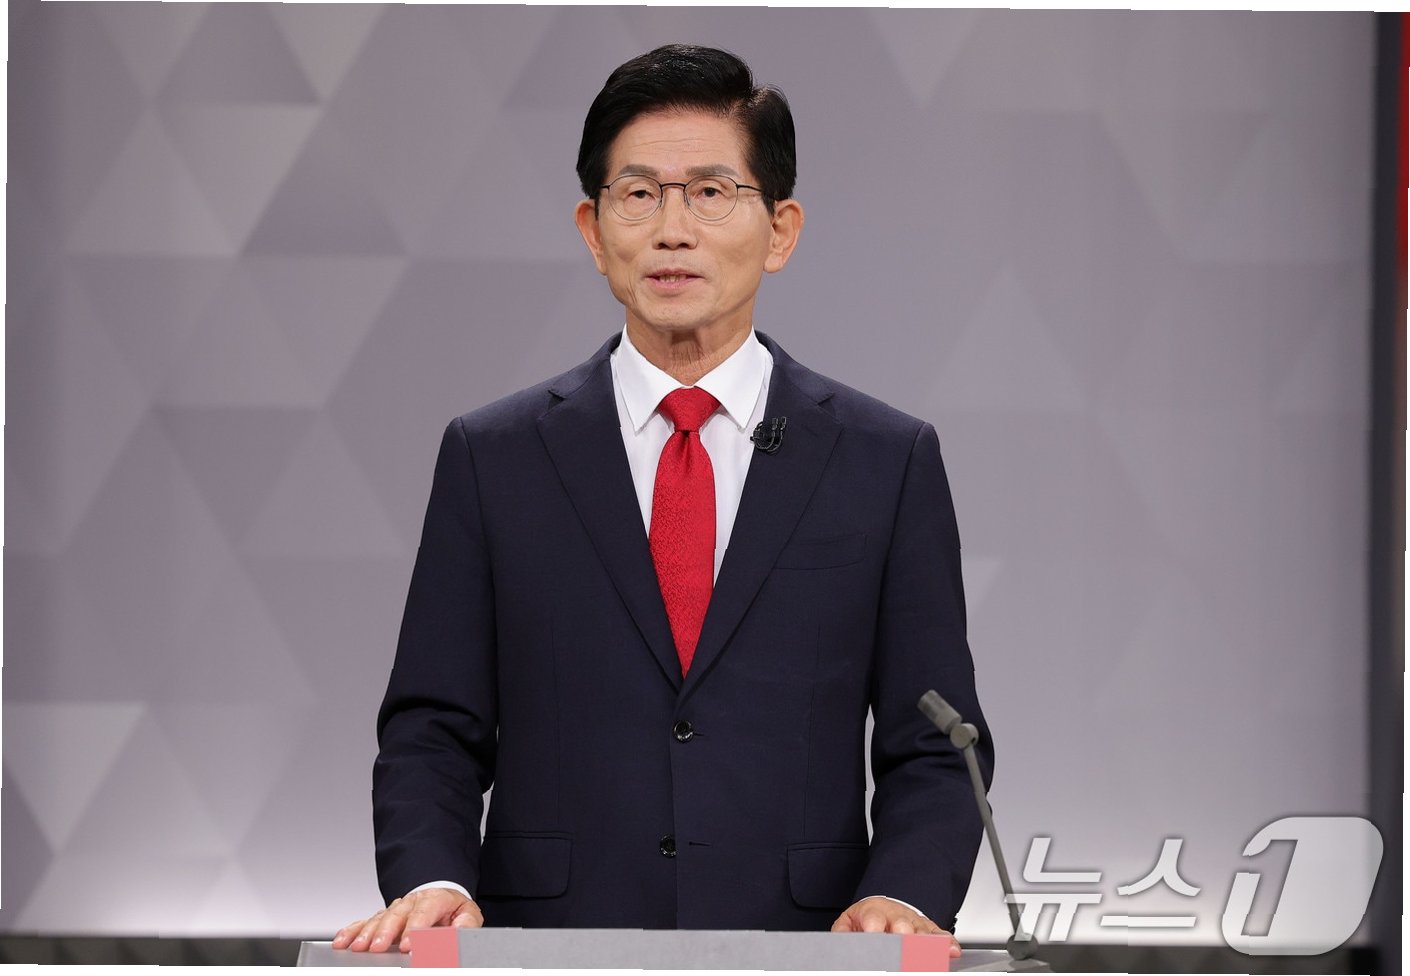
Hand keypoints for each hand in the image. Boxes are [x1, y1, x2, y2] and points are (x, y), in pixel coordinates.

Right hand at [332, 887, 481, 952]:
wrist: (443, 900)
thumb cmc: (454, 911)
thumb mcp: (467, 915)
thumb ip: (465, 925)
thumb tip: (458, 933)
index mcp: (435, 898)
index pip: (424, 911)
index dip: (415, 928)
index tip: (407, 946)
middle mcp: (412, 901)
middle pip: (397, 914)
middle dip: (385, 932)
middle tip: (377, 947)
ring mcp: (396, 908)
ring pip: (378, 918)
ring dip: (366, 933)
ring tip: (358, 946)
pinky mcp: (384, 917)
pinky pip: (365, 922)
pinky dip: (352, 931)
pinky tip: (343, 940)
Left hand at [831, 896, 960, 957]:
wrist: (883, 906)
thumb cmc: (867, 919)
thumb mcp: (849, 922)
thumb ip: (843, 932)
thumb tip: (838, 942)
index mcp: (874, 912)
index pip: (874, 920)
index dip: (876, 930)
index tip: (875, 939)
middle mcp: (896, 916)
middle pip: (902, 926)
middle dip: (903, 938)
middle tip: (902, 954)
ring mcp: (914, 922)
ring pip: (922, 932)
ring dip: (925, 945)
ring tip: (926, 958)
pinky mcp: (928, 929)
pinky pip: (939, 935)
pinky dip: (947, 943)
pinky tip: (951, 951)